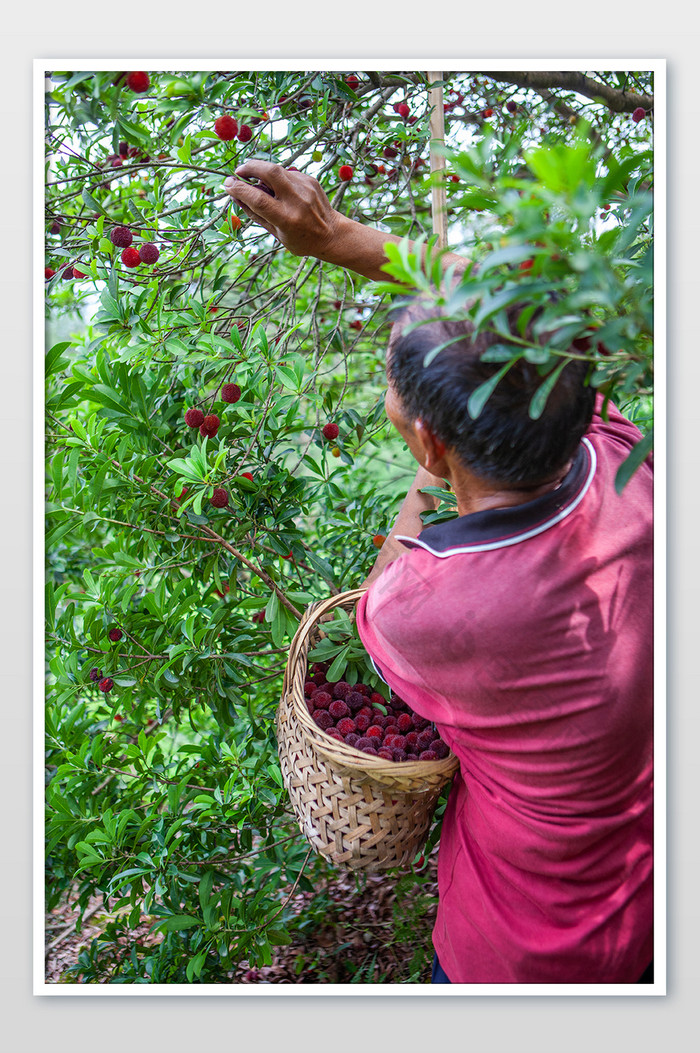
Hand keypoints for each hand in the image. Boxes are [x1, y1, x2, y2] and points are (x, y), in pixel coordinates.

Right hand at [223, 160, 341, 259]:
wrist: (332, 234)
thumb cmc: (300, 239)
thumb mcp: (276, 234)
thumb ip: (255, 214)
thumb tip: (234, 194)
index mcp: (287, 219)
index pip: (258, 199)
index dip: (239, 189)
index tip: (227, 184)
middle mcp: (297, 200)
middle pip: (269, 172)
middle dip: (250, 167)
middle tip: (239, 172)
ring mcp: (306, 188)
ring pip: (278, 170)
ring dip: (262, 171)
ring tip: (255, 180)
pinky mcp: (311, 180)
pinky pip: (287, 174)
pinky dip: (278, 178)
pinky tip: (278, 189)